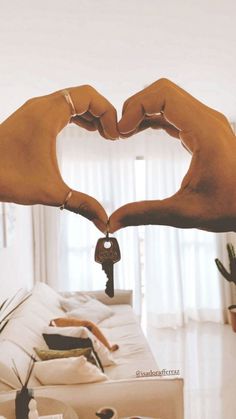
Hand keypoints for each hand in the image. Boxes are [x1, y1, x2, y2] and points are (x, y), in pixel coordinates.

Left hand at [0, 85, 118, 231]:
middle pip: (81, 96)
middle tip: (112, 135)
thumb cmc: (7, 177)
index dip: (108, 112)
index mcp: (48, 114)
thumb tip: (104, 222)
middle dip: (102, 112)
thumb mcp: (51, 192)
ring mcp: (32, 111)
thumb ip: (82, 204)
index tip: (115, 135)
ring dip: (89, 114)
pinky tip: (84, 131)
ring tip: (103, 133)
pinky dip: (75, 116)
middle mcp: (40, 106)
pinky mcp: (27, 119)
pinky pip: (58, 108)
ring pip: (69, 101)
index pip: (88, 96)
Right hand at [109, 78, 235, 232]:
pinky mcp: (203, 130)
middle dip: (136, 106)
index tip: (120, 133)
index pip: (164, 96)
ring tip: (124, 134)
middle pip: (164, 91)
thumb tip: (112, 222)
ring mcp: (206, 122)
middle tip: (119, 133)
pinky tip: (139, 132)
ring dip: (143, 111)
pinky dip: (153, 117)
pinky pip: (173, 112)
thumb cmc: (228, 208)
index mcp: (205, 132)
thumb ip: (146, 214)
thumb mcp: (185, 214)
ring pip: (168, 99)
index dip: (136, 107)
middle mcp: (208, 120)